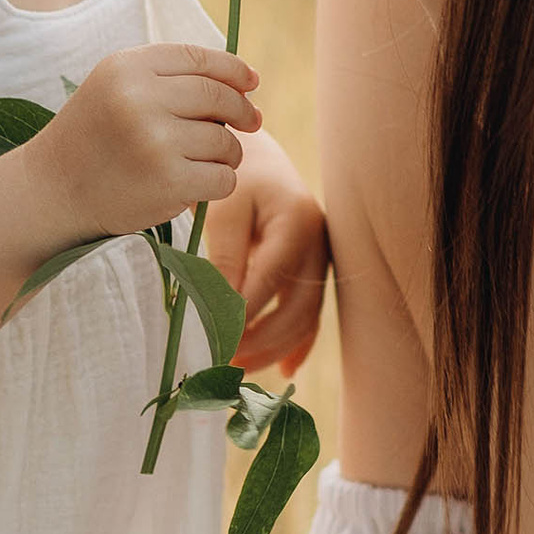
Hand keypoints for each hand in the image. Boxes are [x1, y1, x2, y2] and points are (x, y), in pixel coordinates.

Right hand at [26, 45, 261, 245]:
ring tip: (205, 162)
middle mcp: (140, 98)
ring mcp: (154, 141)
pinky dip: (218, 183)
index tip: (251, 83)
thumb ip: (168, 78)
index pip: (199, 58)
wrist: (51, 191)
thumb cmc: (92, 139)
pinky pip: (222, 178)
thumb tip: (246, 81)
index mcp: (127, 67)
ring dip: (227, 153)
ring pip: (224, 141)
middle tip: (252, 123)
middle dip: (242, 111)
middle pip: (218, 97)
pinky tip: (196, 185)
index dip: (234, 70)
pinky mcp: (167, 181)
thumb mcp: (115, 89)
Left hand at [203, 127, 328, 374]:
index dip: (241, 317)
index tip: (212, 341)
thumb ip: (225, 258)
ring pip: (305, 318)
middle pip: (296, 308)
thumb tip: (222, 310)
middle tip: (223, 362)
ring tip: (237, 368)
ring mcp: (320, 261)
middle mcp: (318, 245)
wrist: (258, 162)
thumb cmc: (236, 182)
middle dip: (260, 341)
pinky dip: (297, 345)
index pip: (268, 282)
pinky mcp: (313, 274)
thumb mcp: (224, 211)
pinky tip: (284, 371)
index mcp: (297, 223)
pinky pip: (311, 316)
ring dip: (274, 348)